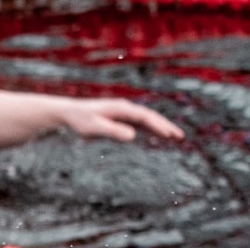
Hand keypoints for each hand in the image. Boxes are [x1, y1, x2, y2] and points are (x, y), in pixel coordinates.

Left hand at [59, 97, 183, 142]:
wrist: (69, 112)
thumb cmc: (80, 120)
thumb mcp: (95, 128)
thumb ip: (113, 131)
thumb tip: (133, 136)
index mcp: (121, 109)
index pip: (145, 117)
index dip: (159, 126)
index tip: (170, 135)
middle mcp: (125, 108)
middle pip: (150, 116)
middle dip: (166, 126)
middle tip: (180, 136)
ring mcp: (123, 113)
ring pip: (146, 120)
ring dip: (160, 127)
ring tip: (175, 137)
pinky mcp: (119, 118)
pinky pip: (139, 123)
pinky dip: (150, 129)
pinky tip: (156, 136)